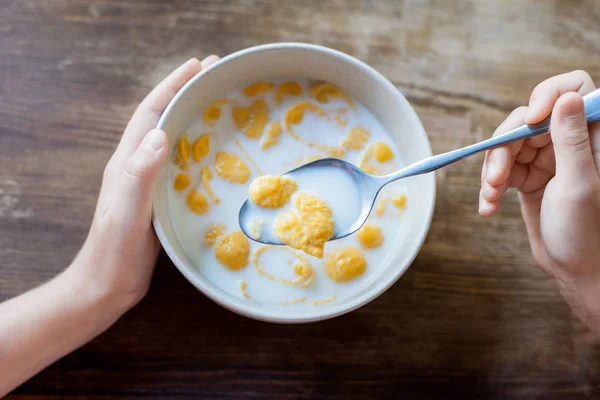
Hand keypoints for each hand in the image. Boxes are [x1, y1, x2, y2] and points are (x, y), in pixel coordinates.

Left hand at [71, 55, 219, 313]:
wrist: (107, 284)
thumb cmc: (115, 249)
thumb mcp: (127, 210)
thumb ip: (139, 172)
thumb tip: (160, 133)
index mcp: (128, 162)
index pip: (152, 113)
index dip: (173, 86)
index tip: (198, 65)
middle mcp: (138, 166)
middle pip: (164, 119)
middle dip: (187, 93)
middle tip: (216, 76)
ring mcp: (149, 183)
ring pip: (174, 139)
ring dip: (194, 117)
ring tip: (221, 104)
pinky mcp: (160, 200)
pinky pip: (182, 164)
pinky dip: (198, 149)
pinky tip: (217, 153)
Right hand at [479, 70, 599, 329]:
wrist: (575, 270)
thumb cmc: (586, 232)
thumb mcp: (578, 185)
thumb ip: (572, 140)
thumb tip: (565, 98)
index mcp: (594, 136)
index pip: (574, 89)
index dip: (549, 94)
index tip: (531, 118)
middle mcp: (569, 141)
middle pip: (527, 119)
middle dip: (505, 148)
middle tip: (498, 178)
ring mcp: (546, 158)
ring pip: (508, 144)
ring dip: (493, 171)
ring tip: (491, 197)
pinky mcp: (527, 176)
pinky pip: (500, 168)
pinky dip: (490, 186)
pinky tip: (489, 206)